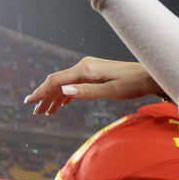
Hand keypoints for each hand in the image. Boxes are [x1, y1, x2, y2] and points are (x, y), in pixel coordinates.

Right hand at [24, 57, 163, 114]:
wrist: (148, 75)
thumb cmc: (133, 83)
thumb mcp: (112, 90)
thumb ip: (88, 91)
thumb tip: (65, 90)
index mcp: (86, 70)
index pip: (56, 81)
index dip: (41, 92)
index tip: (29, 103)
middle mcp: (84, 67)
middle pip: (57, 82)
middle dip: (45, 97)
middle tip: (36, 113)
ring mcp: (88, 69)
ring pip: (65, 84)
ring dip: (54, 97)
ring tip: (45, 112)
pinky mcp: (94, 74)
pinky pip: (74, 84)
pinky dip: (65, 94)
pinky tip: (61, 104)